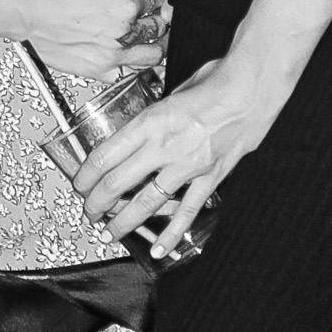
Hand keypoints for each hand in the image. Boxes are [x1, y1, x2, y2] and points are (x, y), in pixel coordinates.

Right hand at [0, 0, 163, 80]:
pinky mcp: (101, 71)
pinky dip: (137, 65)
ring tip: (153, 37)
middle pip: (159, 27)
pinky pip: (131, 74)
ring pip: (153, 55)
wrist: (31, 12)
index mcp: (126, 6)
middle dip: (161, 16)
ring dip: (158, 44)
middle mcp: (124, 34)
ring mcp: (113, 56)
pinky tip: (133, 55)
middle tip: (157, 11)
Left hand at [73, 55, 271, 256]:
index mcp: (150, 121)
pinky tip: (159, 249)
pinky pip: (187, 211)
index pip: (105, 155)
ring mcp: (188, 165)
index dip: (86, 175)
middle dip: (97, 203)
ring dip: (123, 221)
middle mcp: (164, 145)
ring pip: (146, 202)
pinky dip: (172, 233)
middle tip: (88, 211)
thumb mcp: (171, 92)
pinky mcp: (210, 177)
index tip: (79, 184)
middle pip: (118, 182)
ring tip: (109, 232)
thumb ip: (153, 117)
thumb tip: (138, 130)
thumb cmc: (213, 82)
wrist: (251, 89)